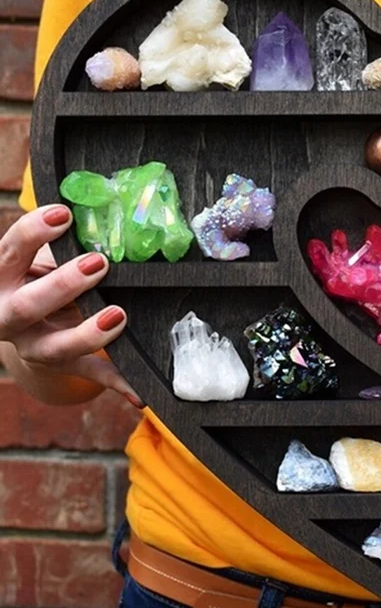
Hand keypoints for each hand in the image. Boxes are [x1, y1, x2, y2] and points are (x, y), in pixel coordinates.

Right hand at [0, 205, 140, 405]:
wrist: (22, 316)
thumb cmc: (36, 272)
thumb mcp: (38, 256)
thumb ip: (60, 244)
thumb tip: (101, 213)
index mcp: (1, 277)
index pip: (9, 252)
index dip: (32, 234)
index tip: (64, 214)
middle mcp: (9, 315)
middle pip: (27, 306)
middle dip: (62, 285)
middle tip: (98, 263)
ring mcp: (33, 344)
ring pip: (54, 349)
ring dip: (87, 334)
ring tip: (118, 315)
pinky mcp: (61, 363)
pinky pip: (89, 374)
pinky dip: (117, 382)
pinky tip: (140, 393)